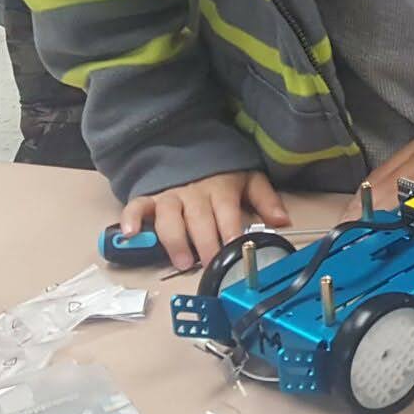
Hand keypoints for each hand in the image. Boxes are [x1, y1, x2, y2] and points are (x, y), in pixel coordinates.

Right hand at [120, 169, 288, 270]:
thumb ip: (266, 200)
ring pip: (169, 217)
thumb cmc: (223, 174)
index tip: (234, 249)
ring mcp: (171, 196)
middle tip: (211, 264)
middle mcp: (195, 193)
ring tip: (183, 262)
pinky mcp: (151, 198)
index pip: (227, 211)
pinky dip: (130, 218)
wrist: (191, 148)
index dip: (231, 230)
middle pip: (199, 219)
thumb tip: (283, 221)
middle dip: (205, 243)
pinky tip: (130, 233)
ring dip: (175, 240)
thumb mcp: (249, 179)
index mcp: (221, 188)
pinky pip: (137, 206)